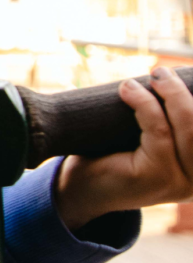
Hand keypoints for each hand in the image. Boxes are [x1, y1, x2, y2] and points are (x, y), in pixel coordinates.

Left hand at [54, 66, 192, 230]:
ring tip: (154, 74)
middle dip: (183, 93)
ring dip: (170, 93)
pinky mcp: (159, 178)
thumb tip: (177, 78)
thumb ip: (171, 123)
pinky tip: (129, 89)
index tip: (184, 72)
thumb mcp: (152, 141)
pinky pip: (159, 131)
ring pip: (187, 126)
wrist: (80, 190)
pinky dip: (144, 104)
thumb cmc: (114, 158)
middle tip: (163, 71)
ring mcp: (182, 182)